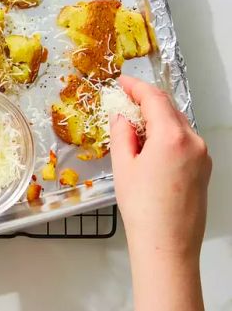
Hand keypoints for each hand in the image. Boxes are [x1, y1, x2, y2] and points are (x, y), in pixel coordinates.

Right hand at [110, 75, 211, 310]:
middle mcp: (193, 142)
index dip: (136, 86)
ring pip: (178, 125)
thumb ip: (122, 134)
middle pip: (169, 109)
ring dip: (157, 119)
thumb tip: (122, 118)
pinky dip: (166, 135)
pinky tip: (149, 146)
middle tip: (124, 101)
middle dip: (146, 102)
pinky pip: (185, 141)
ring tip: (132, 128)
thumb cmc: (144, 210)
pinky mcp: (204, 169)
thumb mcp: (123, 166)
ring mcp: (203, 156)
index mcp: (172, 137)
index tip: (123, 81)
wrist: (167, 245)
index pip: (154, 98)